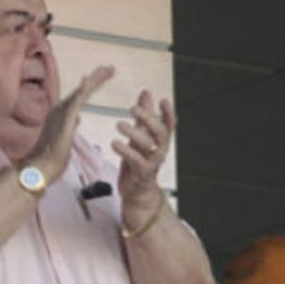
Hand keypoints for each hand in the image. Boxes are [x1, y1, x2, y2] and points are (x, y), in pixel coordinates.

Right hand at [25, 65, 113, 182]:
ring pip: (81, 91)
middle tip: (110, 67)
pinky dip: (84, 89)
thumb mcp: (66, 140)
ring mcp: (61, 113)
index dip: (92, 85)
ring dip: (95, 80)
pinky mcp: (63, 119)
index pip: (80, 96)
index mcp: (62, 115)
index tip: (103, 76)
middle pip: (81, 90)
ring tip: (108, 69)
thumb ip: (71, 126)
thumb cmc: (51, 160)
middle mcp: (60, 110)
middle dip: (96, 78)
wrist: (39, 169)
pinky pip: (75, 101)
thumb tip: (78, 118)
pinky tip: (92, 80)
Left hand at [113, 90, 174, 224]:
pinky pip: (136, 161)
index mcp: (160, 141)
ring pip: (148, 146)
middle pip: (160, 133)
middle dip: (148, 119)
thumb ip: (144, 115)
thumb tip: (147, 92)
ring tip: (119, 124)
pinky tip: (115, 143)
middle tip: (133, 108)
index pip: (169, 125)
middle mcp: (160, 151)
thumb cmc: (139, 161)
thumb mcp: (140, 135)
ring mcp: (152, 163)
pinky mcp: (142, 173)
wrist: (137, 191)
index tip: (164, 100)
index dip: (168, 113)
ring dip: (134, 133)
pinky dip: (125, 151)